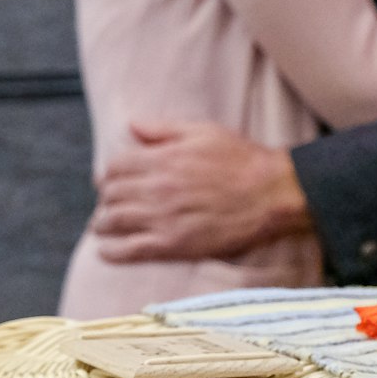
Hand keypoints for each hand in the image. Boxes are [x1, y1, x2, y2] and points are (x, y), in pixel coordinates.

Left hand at [92, 121, 311, 262]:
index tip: (114, 180)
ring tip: (107, 225)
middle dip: (107, 198)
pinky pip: (128, 251)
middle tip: (113, 203)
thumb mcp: (203, 132)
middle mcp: (157, 189)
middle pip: (110, 195)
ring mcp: (163, 219)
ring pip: (112, 222)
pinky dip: (111, 251)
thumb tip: (131, 126)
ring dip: (104, 223)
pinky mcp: (173, 246)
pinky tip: (108, 249)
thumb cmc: (242, 160)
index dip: (111, 174)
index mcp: (162, 159)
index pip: (115, 167)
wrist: (272, 194)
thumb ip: (163, 129)